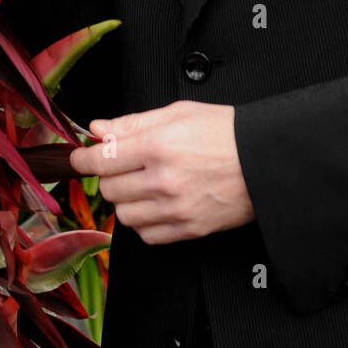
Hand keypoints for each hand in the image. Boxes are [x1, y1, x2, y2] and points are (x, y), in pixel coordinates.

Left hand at [69, 102, 254, 243]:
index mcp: (158, 145)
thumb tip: (98, 129)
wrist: (266, 160)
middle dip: (110, 177)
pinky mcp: (190, 229)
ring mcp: (176, 208)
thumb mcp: (179, 112)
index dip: (84, 159)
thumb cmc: (227, 133)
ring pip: (125, 215)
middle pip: (110, 189)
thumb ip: (133, 123)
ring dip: (127, 201)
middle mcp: (164, 179)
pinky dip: (145, 223)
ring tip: (143, 186)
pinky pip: (148, 235)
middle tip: (123, 167)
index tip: (81, 159)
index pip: (101, 159)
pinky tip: (157, 205)